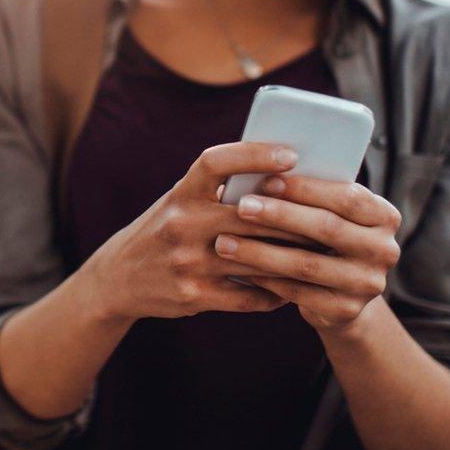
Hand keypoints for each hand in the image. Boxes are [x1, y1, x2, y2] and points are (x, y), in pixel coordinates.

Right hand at [80, 142, 308, 320]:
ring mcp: (186, 262)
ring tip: (321, 255)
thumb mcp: (179, 202)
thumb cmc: (164, 231)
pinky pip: (247, 295)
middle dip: (294, 218)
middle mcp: (181, 224)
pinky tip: (290, 289)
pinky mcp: (193, 295)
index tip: (291, 154)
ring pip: (256, 258)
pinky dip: (273, 293)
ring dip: (292, 258)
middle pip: (251, 215)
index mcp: (180, 193)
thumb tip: (283, 175)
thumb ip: (219, 191)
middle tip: (331, 217)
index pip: (217, 162)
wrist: (119, 278)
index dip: (254, 154)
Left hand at [214, 175, 401, 331]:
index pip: (347, 197)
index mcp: (385, 216)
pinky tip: (238, 269)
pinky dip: (265, 279)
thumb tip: (262, 172)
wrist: (340, 296)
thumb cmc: (323, 240)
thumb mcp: (329, 215)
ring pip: (307, 264)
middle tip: (241, 206)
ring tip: (225, 242)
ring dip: (261, 252)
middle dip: (280, 216)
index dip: (306, 189)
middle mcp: (385, 250)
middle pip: (327, 228)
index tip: (267, 180)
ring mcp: (368, 284)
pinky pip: (298, 293)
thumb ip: (310, 197)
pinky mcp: (346, 311)